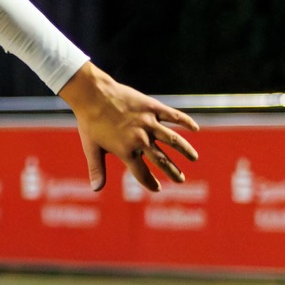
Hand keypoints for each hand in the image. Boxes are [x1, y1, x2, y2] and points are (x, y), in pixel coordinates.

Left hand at [59, 61, 199, 192]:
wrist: (93, 95)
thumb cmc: (90, 123)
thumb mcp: (91, 148)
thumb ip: (97, 169)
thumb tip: (97, 189)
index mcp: (126, 151)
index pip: (142, 173)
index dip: (150, 183)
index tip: (157, 188)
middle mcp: (140, 139)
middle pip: (161, 160)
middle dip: (172, 171)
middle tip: (181, 179)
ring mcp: (148, 123)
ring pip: (173, 140)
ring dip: (185, 150)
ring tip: (194, 158)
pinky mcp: (153, 108)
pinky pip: (174, 116)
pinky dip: (186, 122)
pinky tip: (195, 128)